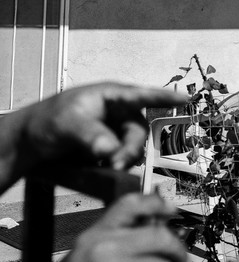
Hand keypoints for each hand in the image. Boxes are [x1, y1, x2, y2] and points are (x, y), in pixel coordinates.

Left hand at [11, 83, 187, 178]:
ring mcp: (114, 131)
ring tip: (106, 166)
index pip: (142, 95)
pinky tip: (104, 167)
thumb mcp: (67, 124)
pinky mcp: (109, 148)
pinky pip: (123, 157)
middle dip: (130, 148)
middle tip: (116, 163)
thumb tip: (110, 149)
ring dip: (124, 158)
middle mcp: (117, 113)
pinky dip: (117, 164)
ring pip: (133, 146)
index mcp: (111, 96)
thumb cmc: (46, 121)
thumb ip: (91, 135)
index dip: (165, 96)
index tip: (185, 99)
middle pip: (138, 130)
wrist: (30, 143)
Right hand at [38, 193, 187, 261]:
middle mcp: (107, 249)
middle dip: (175, 249)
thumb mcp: (80, 257)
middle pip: (159, 236)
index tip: (172, 208)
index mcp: (93, 237)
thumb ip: (110, 240)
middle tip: (181, 259)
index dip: (157, 203)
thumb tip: (146, 230)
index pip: (130, 205)